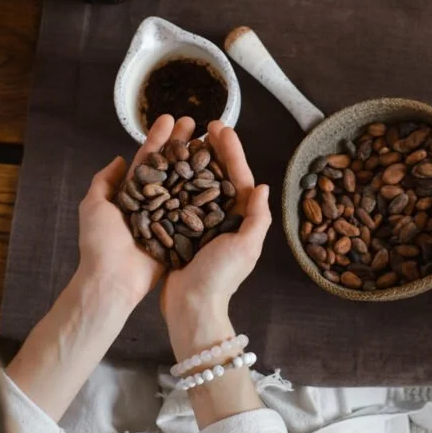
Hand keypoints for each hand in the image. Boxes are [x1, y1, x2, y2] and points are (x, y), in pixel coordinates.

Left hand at [77, 114, 194, 307]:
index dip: (160, 138)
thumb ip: (104, 181)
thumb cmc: (99, 244)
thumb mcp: (93, 205)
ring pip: (185, 184)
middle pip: (170, 167)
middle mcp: (152, 202)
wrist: (112, 281)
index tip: (172, 119)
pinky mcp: (180, 233)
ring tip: (211, 142)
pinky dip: (206, 193)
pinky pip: (194, 210)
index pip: (148, 159)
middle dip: (183, 144)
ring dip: (197, 163)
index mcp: (131, 193)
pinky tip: (218, 175)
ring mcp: (168, 216)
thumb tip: (119, 159)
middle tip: (197, 123)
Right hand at [160, 120, 271, 359]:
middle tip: (204, 125)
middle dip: (213, 149)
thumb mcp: (245, 247)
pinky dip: (177, 180)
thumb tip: (263, 186)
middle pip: (219, 174)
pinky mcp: (181, 229)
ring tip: (186, 138)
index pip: (239, 176)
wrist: (190, 306)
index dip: (231, 151)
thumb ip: (257, 218)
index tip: (221, 128)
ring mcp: (201, 222)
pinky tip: (168, 165)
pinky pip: (180, 198)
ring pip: (199, 182)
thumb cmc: (219, 278)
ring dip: (195, 160)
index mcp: (241, 218)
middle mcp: (223, 217)